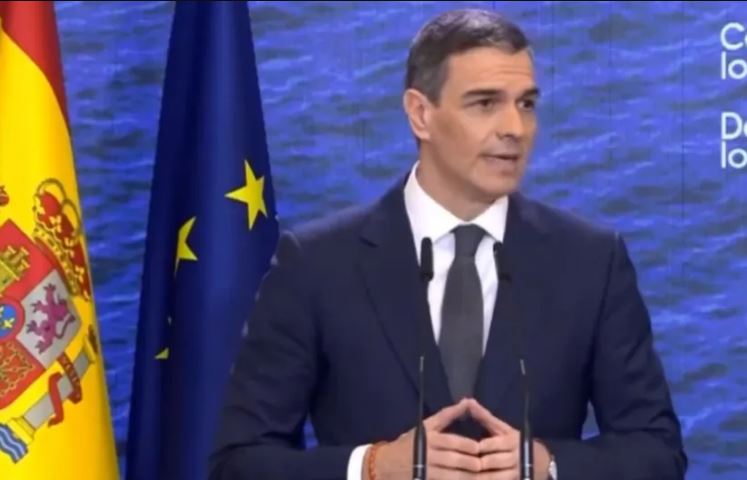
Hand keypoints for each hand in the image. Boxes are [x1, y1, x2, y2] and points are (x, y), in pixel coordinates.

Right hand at [365, 398, 482, 479]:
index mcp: (429, 438)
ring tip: (482, 476)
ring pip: (453, 476)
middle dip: (473, 464)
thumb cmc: (409, 443)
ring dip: (469, 477)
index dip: (470, 446)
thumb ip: (447, 416)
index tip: (482, 448)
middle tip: (486, 465)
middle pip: (455, 460)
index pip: (454, 442)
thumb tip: (466, 401)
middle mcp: (428, 455)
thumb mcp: (425, 426)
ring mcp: (426, 471)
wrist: (385, 464)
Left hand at [467, 399, 550, 479]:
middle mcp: (516, 457)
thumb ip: (485, 417)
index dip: (478, 447)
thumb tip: (468, 401)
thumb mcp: (503, 429)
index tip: (465, 448)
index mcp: (512, 440)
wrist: (540, 462)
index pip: (491, 444)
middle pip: (491, 462)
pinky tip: (474, 479)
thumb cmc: (514, 442)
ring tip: (463, 474)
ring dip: (477, 476)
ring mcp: (517, 472)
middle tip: (460, 463)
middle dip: (475, 463)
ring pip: (493, 477)